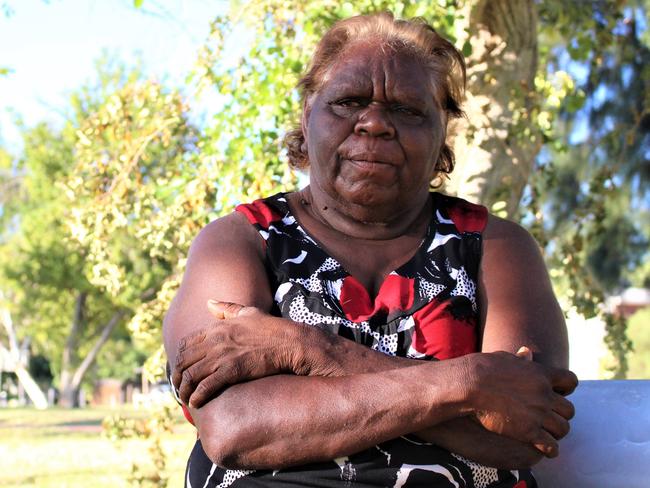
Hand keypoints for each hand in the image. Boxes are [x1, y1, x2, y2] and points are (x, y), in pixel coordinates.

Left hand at [172, 301, 339, 407]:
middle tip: (180, 389)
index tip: (182, 370)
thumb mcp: (248, 312)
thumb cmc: (272, 328)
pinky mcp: (232, 370)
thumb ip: (227, 308)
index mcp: (217, 328)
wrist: (290, 342)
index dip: (180, 359)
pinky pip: (206, 386)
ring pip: (191, 375)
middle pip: (184, 361)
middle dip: (178, 378)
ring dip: (184, 390)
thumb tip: (209, 303)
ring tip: (186, 399)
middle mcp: (215, 341)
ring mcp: (222, 356)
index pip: (185, 344)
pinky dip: (197, 396)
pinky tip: (196, 403)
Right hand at [463, 348, 577, 457]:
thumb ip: (520, 359)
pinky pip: (551, 445)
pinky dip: (550, 449)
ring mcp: (538, 413)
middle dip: (561, 414)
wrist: (470, 385)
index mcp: (541, 374)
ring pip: (563, 428)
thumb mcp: (504, 359)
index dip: (566, 389)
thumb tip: (526, 352)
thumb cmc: (483, 369)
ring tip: (548, 434)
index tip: (558, 393)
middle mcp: (544, 394)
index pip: (571, 381)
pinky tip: (546, 449)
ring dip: (556, 432)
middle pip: (569, 410)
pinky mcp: (528, 431)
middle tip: (551, 418)